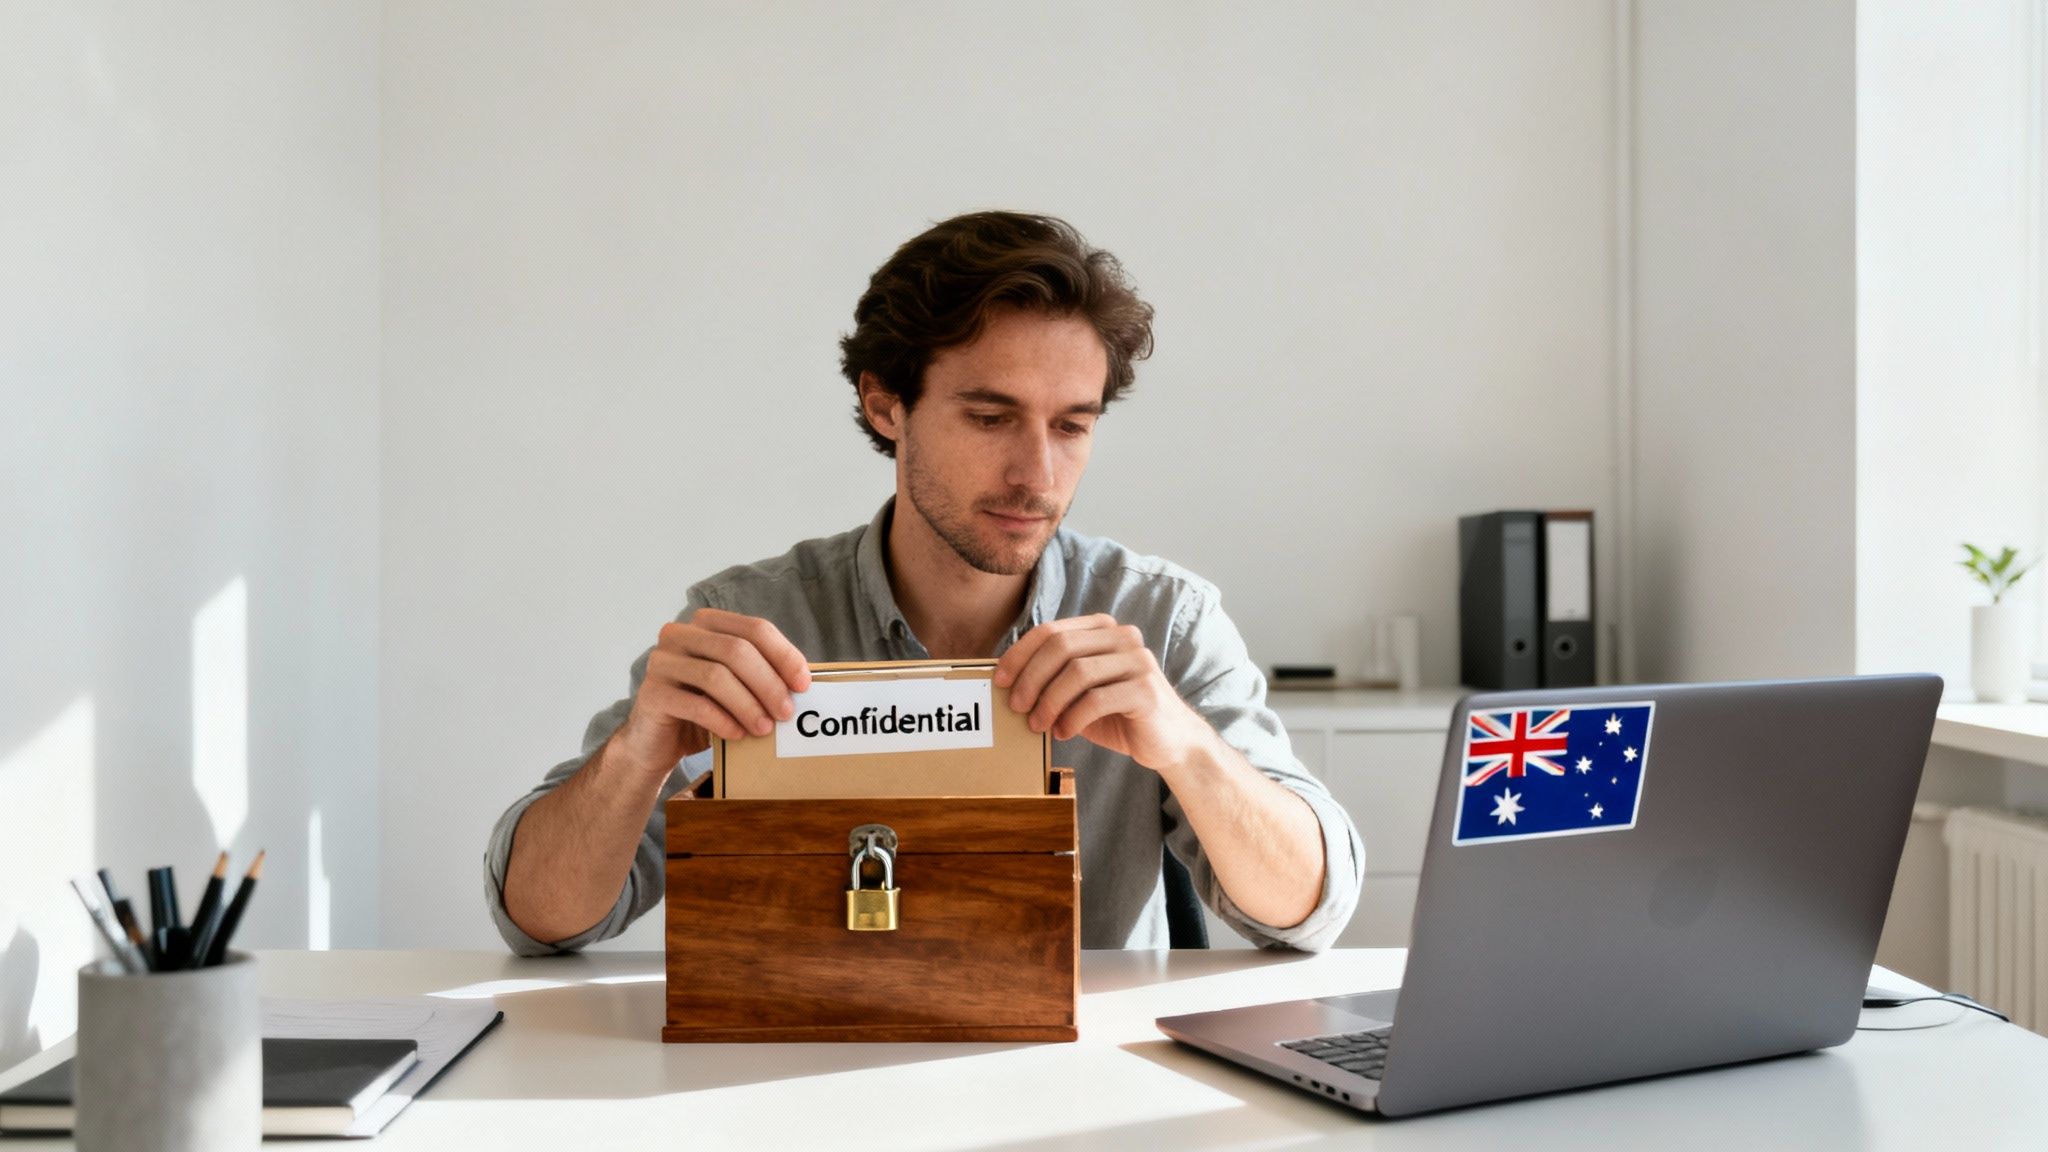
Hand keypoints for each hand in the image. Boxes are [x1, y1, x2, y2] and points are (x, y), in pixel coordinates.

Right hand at [610, 608, 810, 775]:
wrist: (657, 742)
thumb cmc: (705, 710)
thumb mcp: (736, 686)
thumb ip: (761, 675)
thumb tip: (804, 682)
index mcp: (707, 623)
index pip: (755, 629)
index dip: (784, 655)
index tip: (804, 685)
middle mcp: (680, 634)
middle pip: (736, 650)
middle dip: (768, 683)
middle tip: (787, 713)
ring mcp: (661, 661)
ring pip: (715, 676)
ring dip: (748, 704)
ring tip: (765, 728)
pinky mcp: (651, 693)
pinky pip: (694, 704)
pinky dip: (722, 720)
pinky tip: (737, 734)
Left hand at [993, 614, 1211, 771]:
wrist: (1168, 742)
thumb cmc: (1117, 715)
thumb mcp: (1080, 693)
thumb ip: (1053, 680)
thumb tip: (1006, 684)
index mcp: (1103, 629)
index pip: (1051, 631)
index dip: (1020, 654)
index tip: (999, 680)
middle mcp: (1123, 637)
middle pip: (1061, 646)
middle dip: (1030, 678)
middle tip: (1016, 707)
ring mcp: (1138, 661)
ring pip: (1077, 671)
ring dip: (1049, 701)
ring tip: (1038, 725)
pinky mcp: (1147, 689)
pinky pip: (1097, 699)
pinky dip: (1072, 718)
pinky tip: (1064, 732)